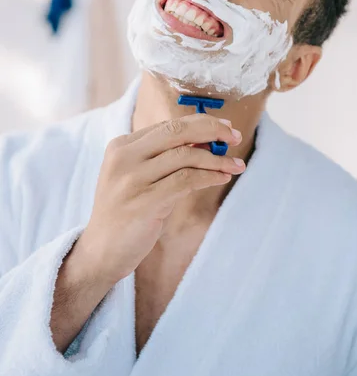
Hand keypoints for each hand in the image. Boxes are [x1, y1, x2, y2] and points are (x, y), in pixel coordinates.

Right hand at [76, 114, 243, 284]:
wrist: (101, 252)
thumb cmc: (127, 212)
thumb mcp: (139, 177)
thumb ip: (165, 157)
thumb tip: (206, 139)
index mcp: (121, 146)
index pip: (168, 125)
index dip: (201, 123)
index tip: (225, 127)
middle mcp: (124, 157)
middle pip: (177, 131)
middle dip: (212, 130)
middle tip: (236, 137)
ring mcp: (132, 179)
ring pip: (185, 156)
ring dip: (217, 159)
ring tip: (237, 165)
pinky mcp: (144, 201)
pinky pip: (186, 180)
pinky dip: (210, 176)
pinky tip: (223, 178)